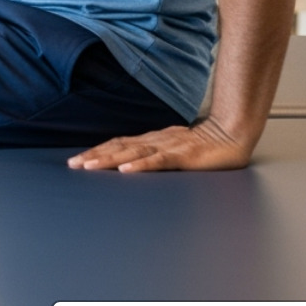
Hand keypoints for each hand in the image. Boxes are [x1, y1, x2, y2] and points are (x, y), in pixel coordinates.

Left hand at [66, 118, 255, 172]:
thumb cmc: (204, 145)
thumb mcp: (173, 149)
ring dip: (109, 160)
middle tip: (73, 165)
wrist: (232, 134)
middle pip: (119, 147)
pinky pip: (159, 161)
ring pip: (133, 153)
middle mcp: (155, 141)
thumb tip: (132, 161)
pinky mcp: (184, 156)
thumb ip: (154, 154)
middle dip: (95, 156)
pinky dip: (141, 165)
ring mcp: (168, 147)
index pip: (118, 144)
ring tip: (90, 166)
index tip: (77, 159)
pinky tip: (126, 170)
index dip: (97, 151)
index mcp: (152, 140)